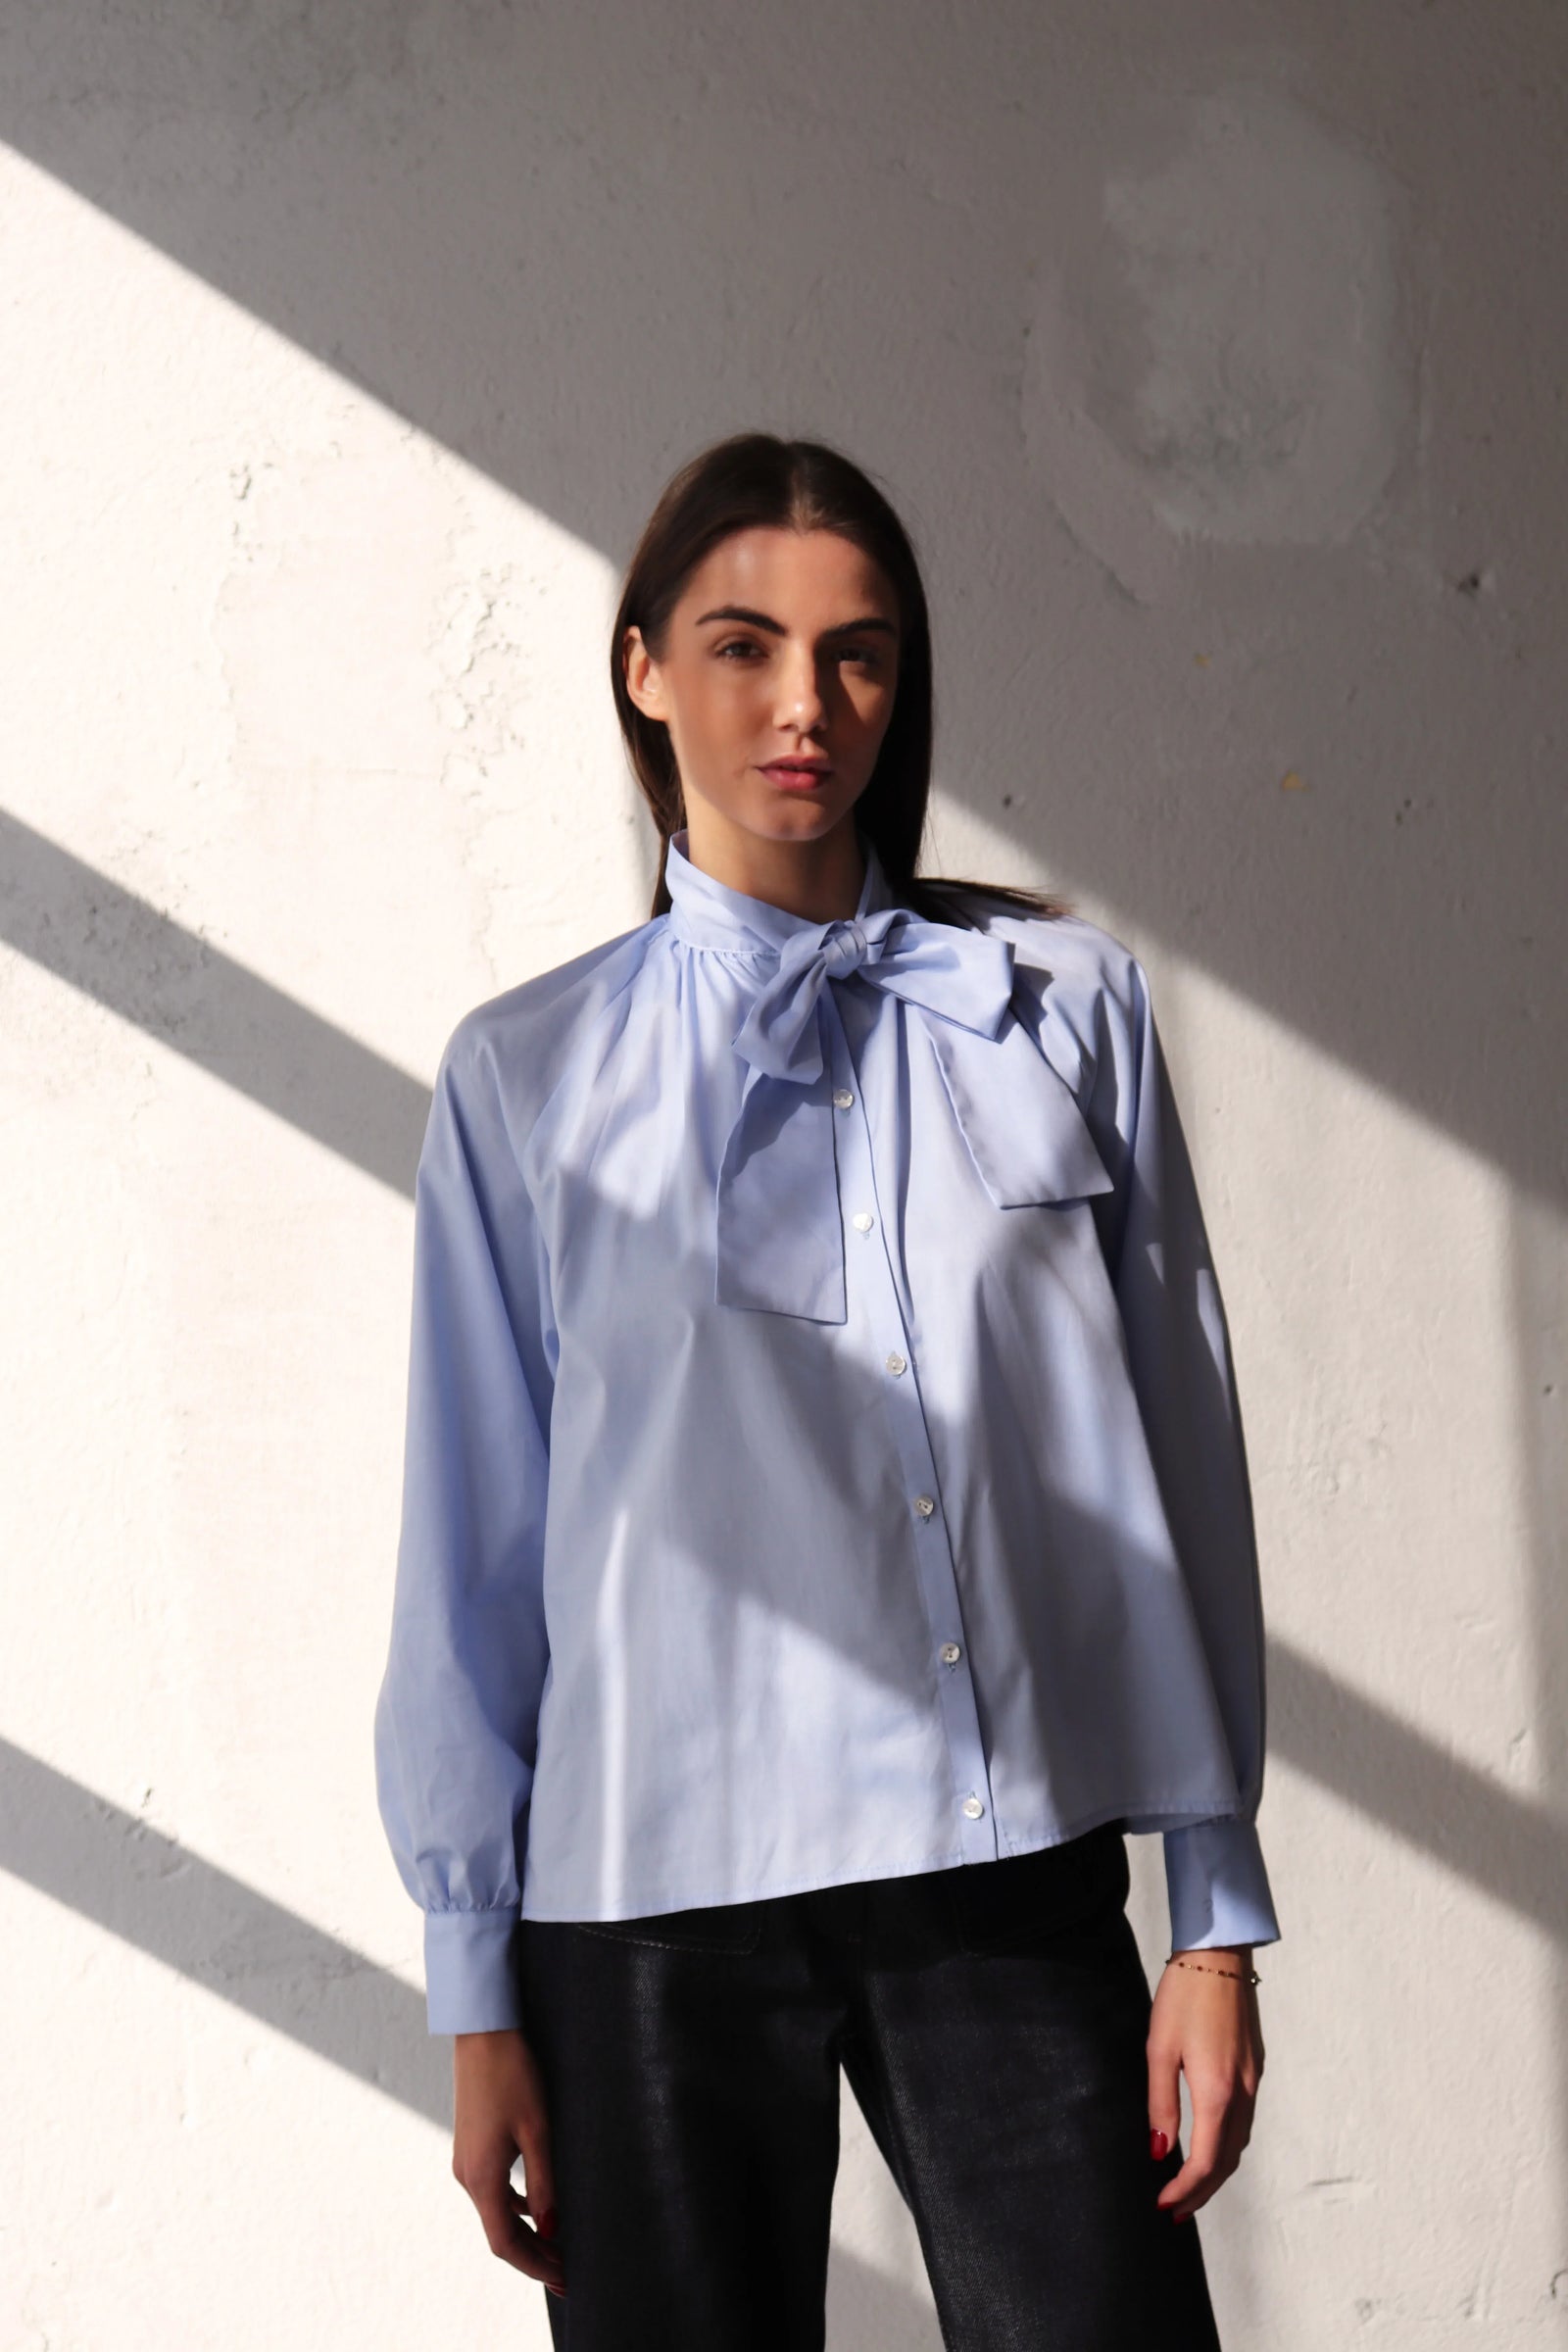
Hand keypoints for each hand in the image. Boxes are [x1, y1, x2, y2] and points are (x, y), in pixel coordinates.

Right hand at [451, 2027, 566, 2297]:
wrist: (483, 2033)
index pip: (506, 2242)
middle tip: (567, 2271)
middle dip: (534, 2254)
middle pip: (501, 2232)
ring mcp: (466, 2161)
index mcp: (481, 2177)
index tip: (563, 2278)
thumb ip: (545, 2182)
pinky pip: (494, 2191)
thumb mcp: (538, 2129)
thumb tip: (553, 2227)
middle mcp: (467, 2175)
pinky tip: (541, 2207)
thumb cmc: (513, 2075)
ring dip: (527, 2232)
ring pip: (497, 2212)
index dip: (535, 2265)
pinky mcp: (472, 2147)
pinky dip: (517, 2208)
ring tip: (560, 2244)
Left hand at [1147, 1948, 1264, 2223]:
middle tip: (1175, 2210)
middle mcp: (1243, 2093)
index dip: (1186, 2191)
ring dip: (1217, 2171)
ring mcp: (1253, 2080)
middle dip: (1202, 2191)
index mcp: (1218, 2092)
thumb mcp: (1159, 2049)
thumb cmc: (1184, 1995)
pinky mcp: (1254, 2067)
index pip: (1206, 2162)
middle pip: (1228, 2161)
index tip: (1163, 2206)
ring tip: (1189, 2186)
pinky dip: (1227, 2145)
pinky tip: (1209, 2144)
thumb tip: (1160, 2152)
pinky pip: (1244, 2121)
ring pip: (1240, 2143)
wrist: (1218, 1954)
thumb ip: (1161, 2104)